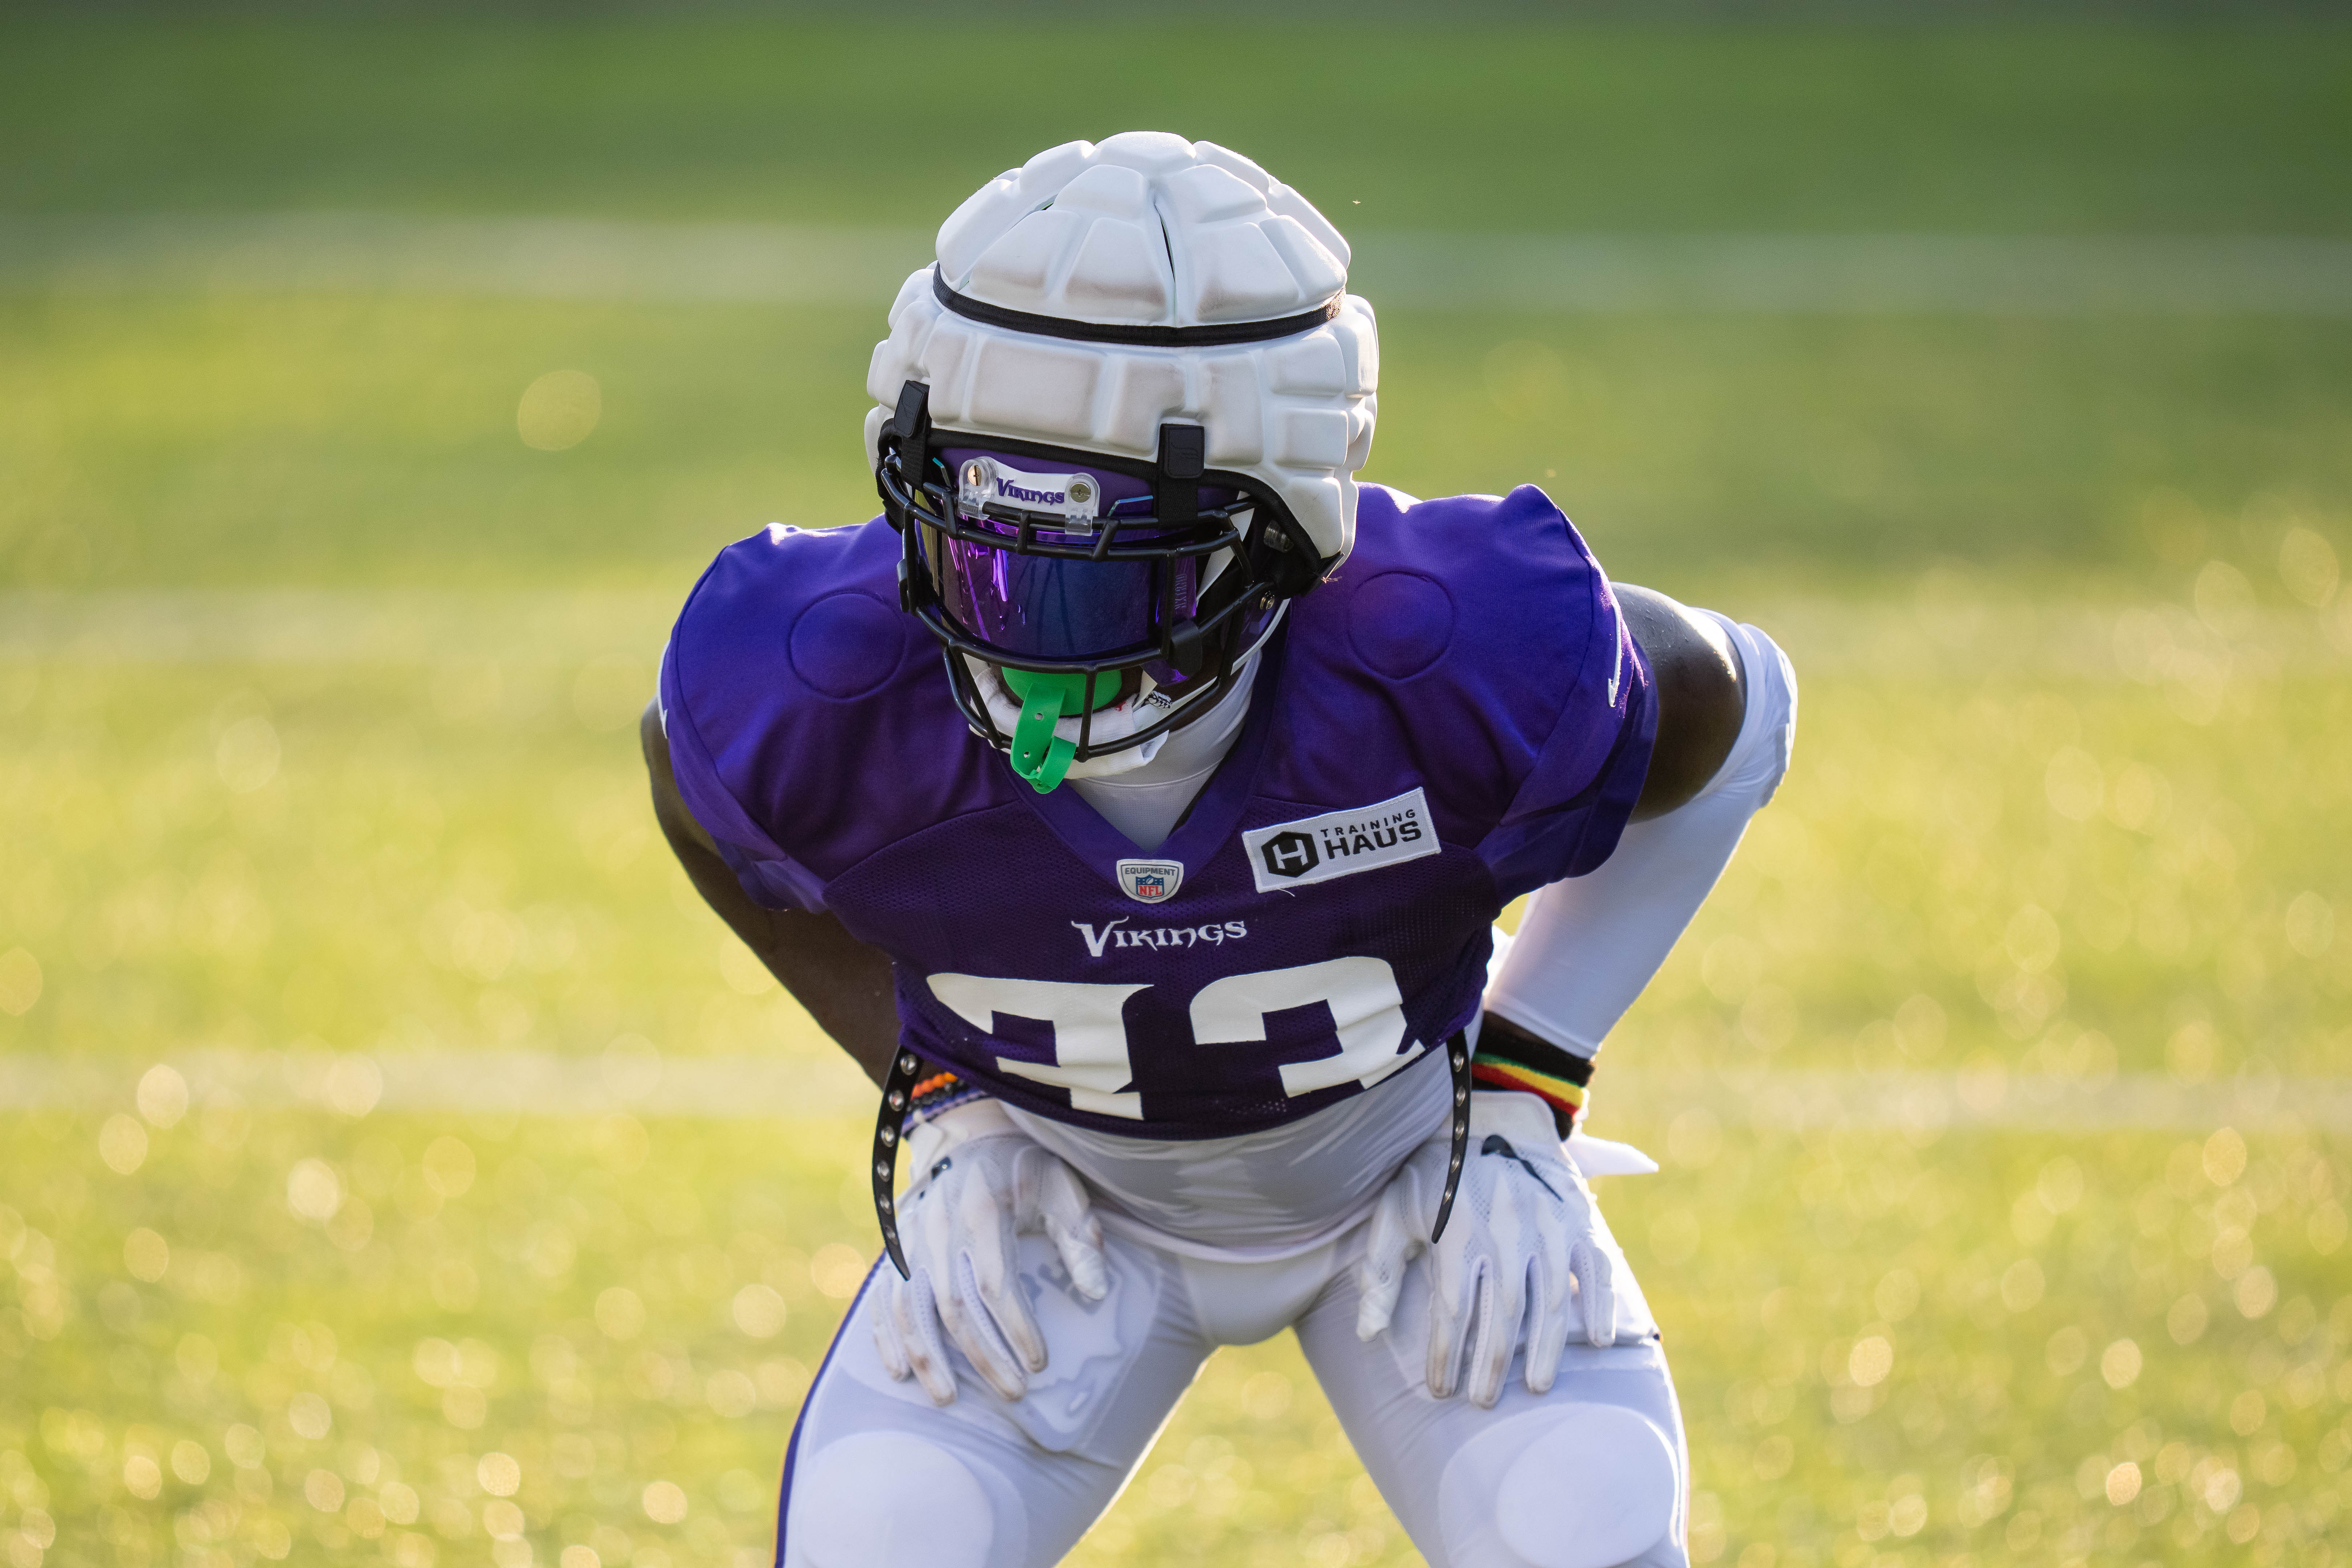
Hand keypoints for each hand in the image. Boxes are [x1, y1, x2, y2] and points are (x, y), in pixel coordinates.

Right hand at [873, 1100, 1108, 1404]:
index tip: (1039, 1363)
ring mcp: (909, 1239)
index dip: (1016, 1328)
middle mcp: (938, 1227)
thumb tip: (1098, 1293)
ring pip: (909, 1308)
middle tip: (1012, 1394)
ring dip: (927, 1356)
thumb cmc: (1024, 1168)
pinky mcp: (893, 1249)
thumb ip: (1080, 1234)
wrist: (969, 1134)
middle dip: (982, 1356)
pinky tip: (898, 1372)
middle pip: (953, 1306)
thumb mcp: (1061, 1185)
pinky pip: (881, 1298)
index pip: (995, 1283)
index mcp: (982, 1210)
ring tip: (948, 1398)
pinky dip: (885, 1336)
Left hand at [1355, 1091, 1623, 1406]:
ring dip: (1546, 1348)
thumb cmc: (1431, 1174)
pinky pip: (1596, 1266)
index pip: (1452, 1310)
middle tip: (1485, 1402)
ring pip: (1550, 1298)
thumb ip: (1381, 1271)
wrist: (1483, 1115)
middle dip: (1493, 1363)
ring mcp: (1546, 1222)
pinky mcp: (1577, 1216)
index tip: (1439, 1391)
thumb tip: (1367, 1333)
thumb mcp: (1393, 1212)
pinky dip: (1600, 1304)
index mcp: (1456, 1231)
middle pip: (1502, 1313)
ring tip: (1537, 1386)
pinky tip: (1596, 1341)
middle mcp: (1505, 1229)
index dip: (1445, 1356)